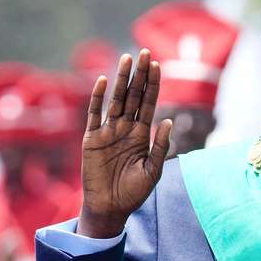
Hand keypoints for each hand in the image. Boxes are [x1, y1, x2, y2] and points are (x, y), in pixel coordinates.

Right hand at [79, 49, 172, 237]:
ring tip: (128, 59)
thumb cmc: (133, 192)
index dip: (153, 85)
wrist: (110, 207)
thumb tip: (168, 121)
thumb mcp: (153, 170)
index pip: (149, 103)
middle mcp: (125, 128)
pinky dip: (98, 97)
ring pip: (117, 100)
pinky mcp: (91, 138)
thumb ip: (160, 146)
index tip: (158, 65)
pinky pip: (95, 114)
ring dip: (122, 80)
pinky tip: (104, 81)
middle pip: (134, 96)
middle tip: (145, 53)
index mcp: (141, 134)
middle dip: (140, 75)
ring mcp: (108, 131)